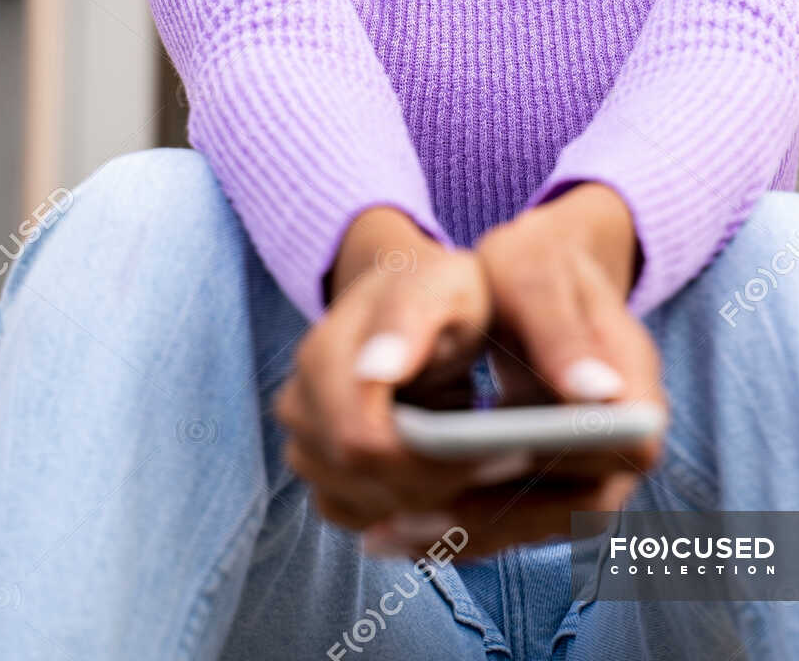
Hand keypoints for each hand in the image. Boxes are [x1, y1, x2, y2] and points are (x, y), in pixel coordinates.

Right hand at [270, 206, 507, 533]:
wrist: (412, 298)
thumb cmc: (438, 291)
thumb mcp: (445, 287)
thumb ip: (412, 319)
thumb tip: (376, 372)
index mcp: (324, 353)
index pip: (362, 440)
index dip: (428, 461)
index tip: (494, 452)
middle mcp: (300, 399)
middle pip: (356, 476)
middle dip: (430, 482)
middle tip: (498, 463)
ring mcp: (302, 435)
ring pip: (350, 501)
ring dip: (416, 498)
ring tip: (473, 465)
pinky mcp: (316, 464)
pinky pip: (347, 511)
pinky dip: (395, 508)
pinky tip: (440, 479)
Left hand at [361, 185, 667, 559]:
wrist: (541, 279)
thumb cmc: (537, 266)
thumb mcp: (538, 276)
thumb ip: (560, 330)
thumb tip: (595, 395)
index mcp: (637, 388)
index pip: (616, 451)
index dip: (556, 468)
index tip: (467, 470)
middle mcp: (623, 443)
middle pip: (572, 506)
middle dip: (489, 516)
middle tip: (404, 515)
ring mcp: (592, 472)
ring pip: (537, 525)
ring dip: (464, 533)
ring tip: (386, 531)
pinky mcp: (554, 490)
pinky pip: (512, 524)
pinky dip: (458, 530)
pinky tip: (394, 526)